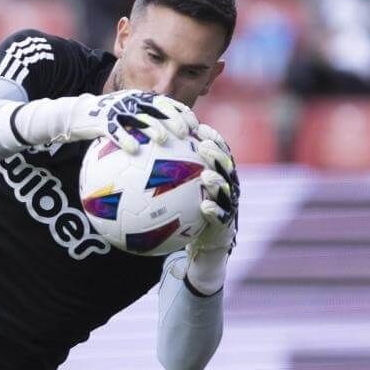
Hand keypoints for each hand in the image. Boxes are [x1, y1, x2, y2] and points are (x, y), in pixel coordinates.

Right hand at [68, 90, 197, 153]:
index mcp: (140, 99)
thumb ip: (147, 120)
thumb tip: (173, 139)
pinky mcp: (102, 121)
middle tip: (184, 133)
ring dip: (152, 128)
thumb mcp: (129, 114)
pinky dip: (125, 139)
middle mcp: (131, 101)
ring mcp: (117, 110)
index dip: (181, 112)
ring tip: (163, 140)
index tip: (194, 125)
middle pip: (156, 108)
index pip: (166, 102)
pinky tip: (134, 150)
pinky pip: (115, 131)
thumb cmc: (110, 119)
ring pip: (138, 118)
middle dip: (172, 119)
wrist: (78, 114)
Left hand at [185, 124, 238, 293]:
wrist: (204, 242)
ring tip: (205, 175)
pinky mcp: (226, 223)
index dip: (213, 138)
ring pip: (226, 189)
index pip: (219, 152)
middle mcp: (227, 187)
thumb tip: (141, 157)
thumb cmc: (188, 213)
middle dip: (217, 155)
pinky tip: (204, 205)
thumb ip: (168, 175)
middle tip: (202, 146)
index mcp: (219, 175)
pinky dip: (214, 210)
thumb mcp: (178, 192)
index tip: (199, 127)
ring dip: (217, 181)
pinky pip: (221, 215)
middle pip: (226, 166)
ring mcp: (228, 205)